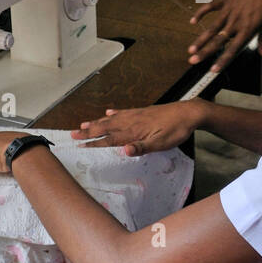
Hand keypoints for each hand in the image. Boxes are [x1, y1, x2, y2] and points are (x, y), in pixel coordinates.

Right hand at [69, 101, 202, 156]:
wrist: (189, 112)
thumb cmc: (176, 130)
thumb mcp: (161, 143)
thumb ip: (141, 147)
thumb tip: (124, 151)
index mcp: (134, 131)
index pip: (109, 139)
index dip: (93, 142)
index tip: (79, 145)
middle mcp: (131, 121)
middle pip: (105, 127)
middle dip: (88, 131)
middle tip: (72, 134)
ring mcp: (136, 115)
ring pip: (111, 120)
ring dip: (96, 122)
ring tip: (83, 124)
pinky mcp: (142, 111)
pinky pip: (123, 112)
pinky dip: (113, 113)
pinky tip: (109, 113)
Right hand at [188, 0, 261, 71]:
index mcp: (247, 29)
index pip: (233, 49)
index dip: (222, 60)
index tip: (213, 70)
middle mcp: (236, 22)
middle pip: (218, 40)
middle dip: (204, 52)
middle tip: (193, 61)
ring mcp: (229, 11)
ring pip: (212, 28)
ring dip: (200, 39)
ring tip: (190, 49)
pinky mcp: (225, 0)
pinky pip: (210, 7)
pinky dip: (201, 13)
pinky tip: (193, 21)